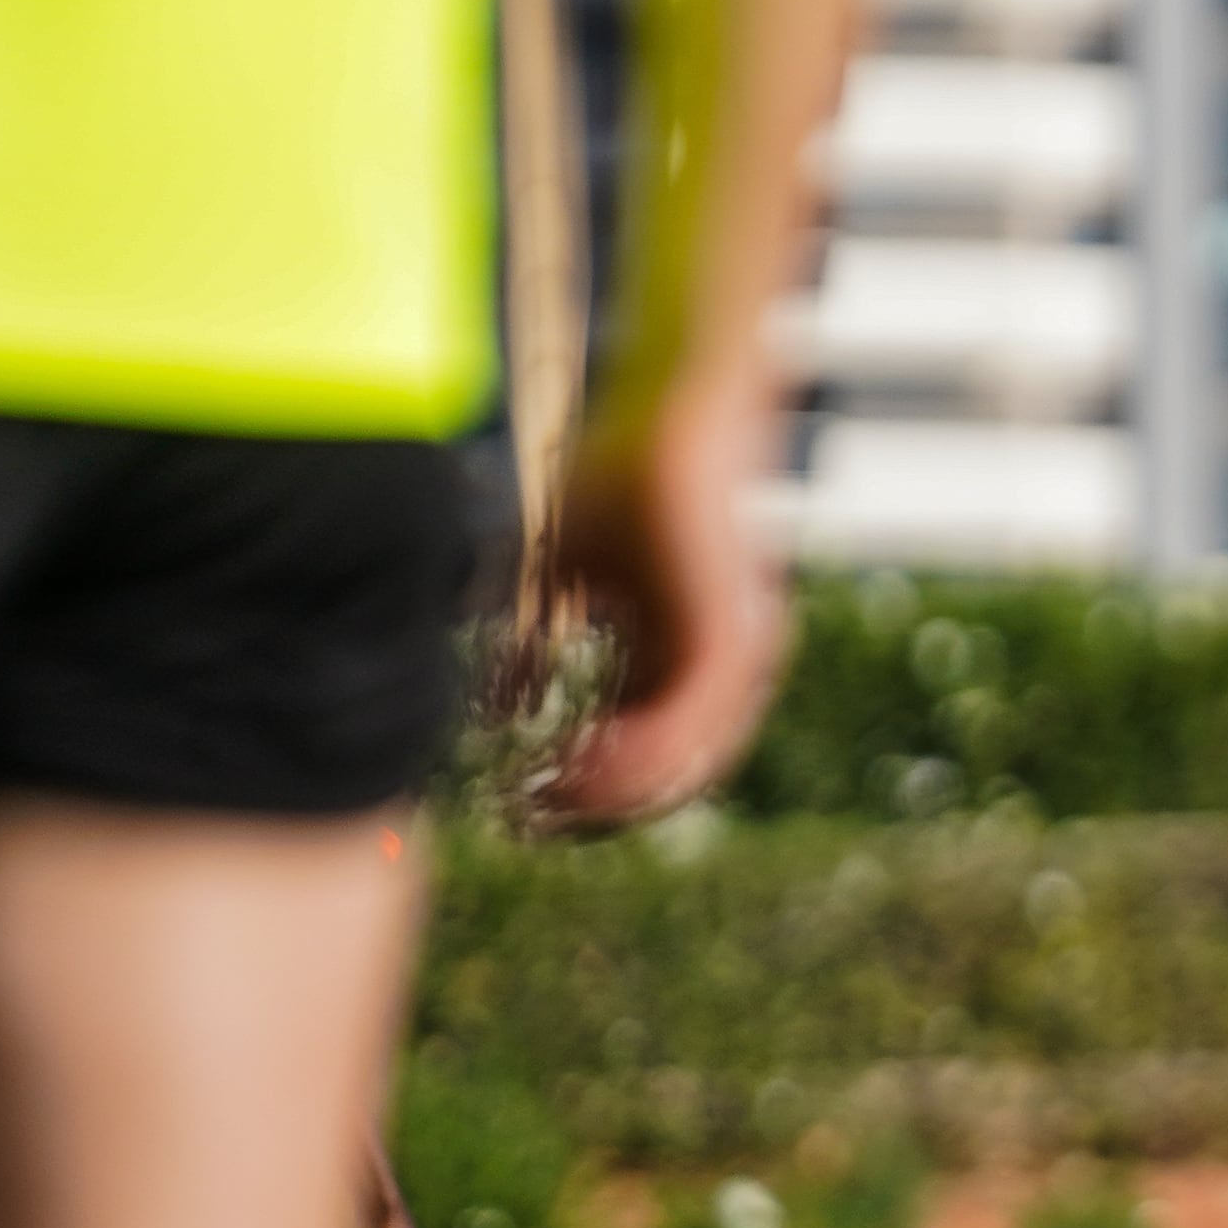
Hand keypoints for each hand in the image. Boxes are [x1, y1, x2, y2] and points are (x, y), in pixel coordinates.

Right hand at [532, 371, 789, 831]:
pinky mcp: (731, 635)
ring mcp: (732, 658)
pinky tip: (581, 765)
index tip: (525, 809)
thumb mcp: (565, 570)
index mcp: (685, 659)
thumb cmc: (626, 476)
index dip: (587, 791)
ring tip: (549, 803)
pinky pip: (687, 719)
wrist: (683, 405)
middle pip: (665, 772)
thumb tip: (496, 710)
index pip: (643, 752)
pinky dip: (637, 751)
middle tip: (529, 822)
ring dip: (613, 794)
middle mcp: (718, 669)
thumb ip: (535, 640)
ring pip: (681, 760)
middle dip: (596, 809)